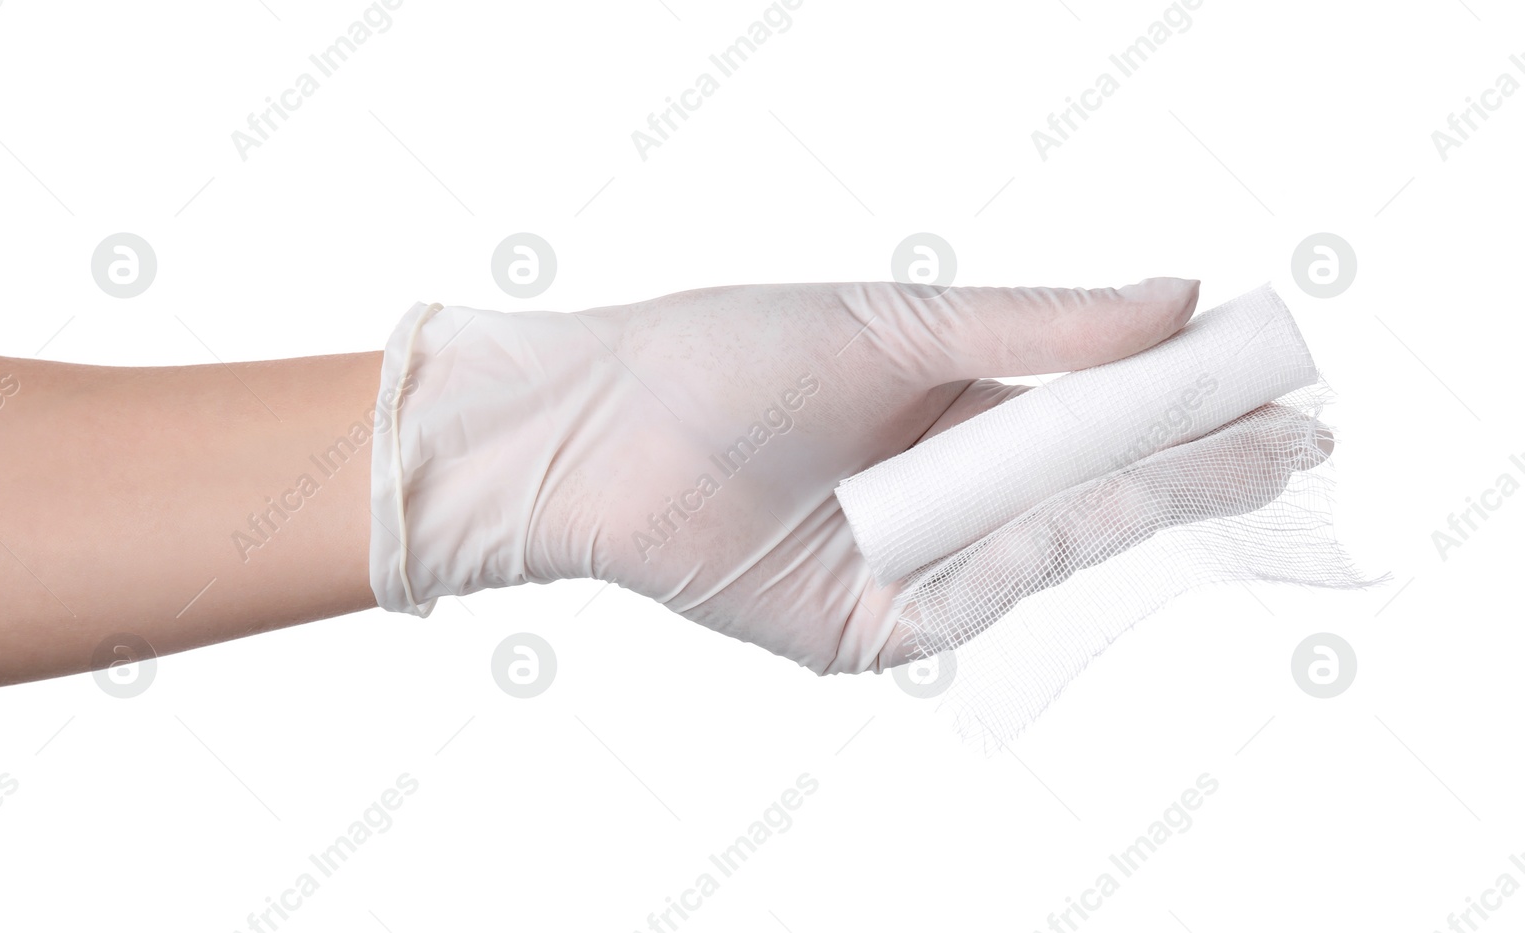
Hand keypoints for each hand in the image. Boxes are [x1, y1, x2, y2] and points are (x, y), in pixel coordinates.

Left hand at [383, 279, 1212, 672]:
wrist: (599, 425)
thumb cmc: (727, 355)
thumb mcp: (901, 322)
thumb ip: (1040, 323)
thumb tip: (1178, 293)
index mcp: (955, 411)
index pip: (1098, 416)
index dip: (1187, 404)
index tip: (1275, 384)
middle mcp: (943, 495)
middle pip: (1091, 490)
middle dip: (1194, 467)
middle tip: (1296, 444)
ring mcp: (912, 568)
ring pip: (1047, 548)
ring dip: (1134, 504)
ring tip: (1225, 458)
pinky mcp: (871, 633)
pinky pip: (972, 606)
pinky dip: (1023, 561)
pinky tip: (1081, 513)